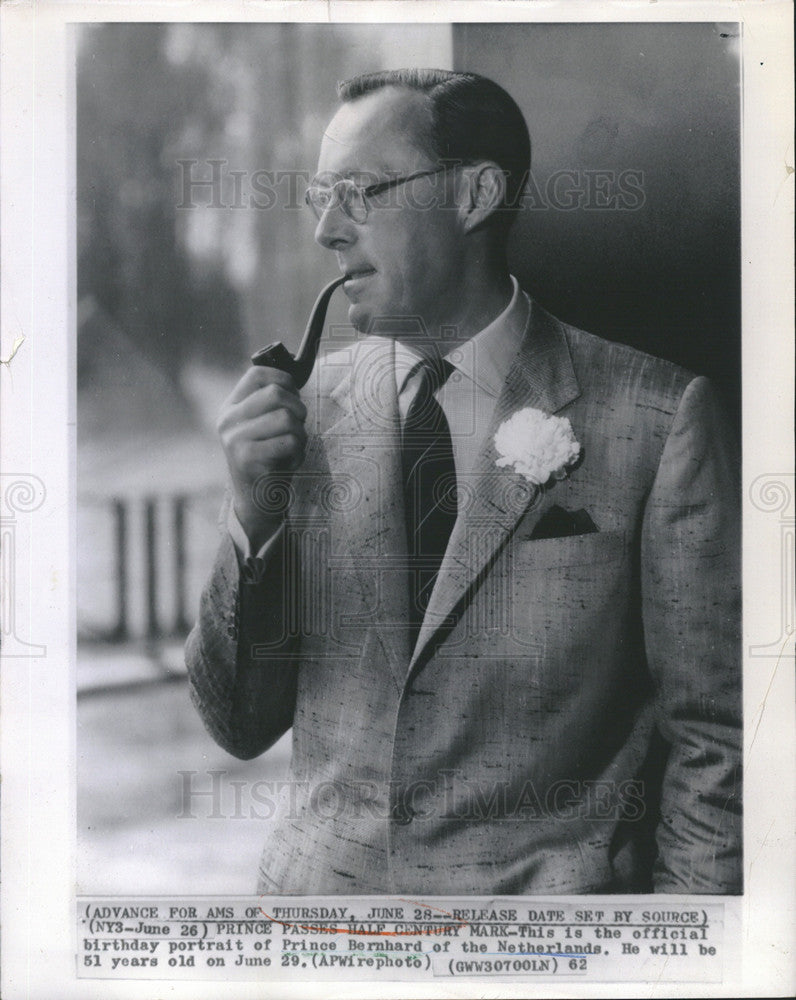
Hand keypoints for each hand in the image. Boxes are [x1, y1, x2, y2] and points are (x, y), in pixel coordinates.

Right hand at [217, 366, 307, 547]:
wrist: (257, 501)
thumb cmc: (268, 459)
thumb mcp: (263, 427)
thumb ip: (271, 404)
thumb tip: (294, 379)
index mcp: (230, 407)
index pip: (257, 374)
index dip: (284, 380)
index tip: (294, 396)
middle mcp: (227, 420)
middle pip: (276, 394)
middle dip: (298, 409)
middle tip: (298, 427)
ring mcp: (234, 439)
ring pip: (286, 418)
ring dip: (300, 434)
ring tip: (292, 447)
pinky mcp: (247, 459)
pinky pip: (289, 441)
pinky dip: (298, 452)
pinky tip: (288, 462)